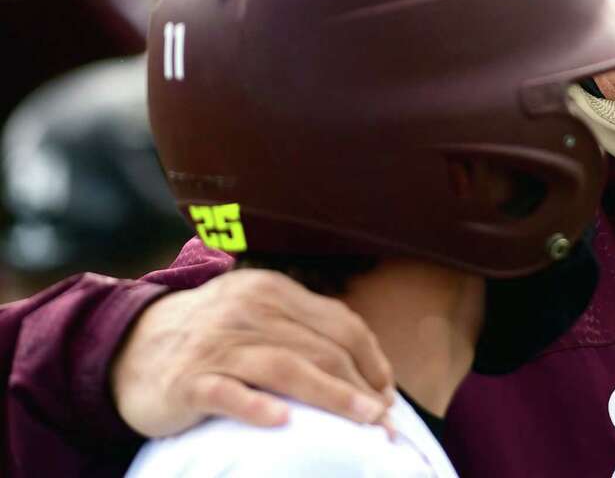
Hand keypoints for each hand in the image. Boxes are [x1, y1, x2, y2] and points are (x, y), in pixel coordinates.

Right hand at [111, 269, 394, 436]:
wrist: (127, 347)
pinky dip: (258, 407)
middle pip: (321, 348)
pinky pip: (230, 393)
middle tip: (385, 420)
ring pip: (288, 368)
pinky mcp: (189, 380)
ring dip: (332, 397)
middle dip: (361, 386)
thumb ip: (302, 328)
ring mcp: (218, 345)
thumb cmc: (209, 338)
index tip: (388, 392)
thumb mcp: (256, 315)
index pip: (340, 323)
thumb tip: (364, 367)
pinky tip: (283, 422)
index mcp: (274, 291)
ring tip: (364, 421)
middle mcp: (250, 311)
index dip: (372, 359)